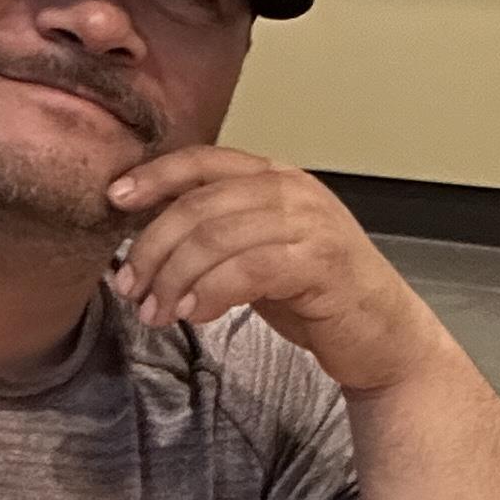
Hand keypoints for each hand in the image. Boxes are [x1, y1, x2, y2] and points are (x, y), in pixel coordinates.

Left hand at [105, 147, 447, 392]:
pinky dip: (210, 292)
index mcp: (277, 177)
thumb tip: (147, 236)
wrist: (384, 338)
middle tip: (130, 286)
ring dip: (174, 278)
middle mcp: (294, 190)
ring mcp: (311, 223)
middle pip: (199, 205)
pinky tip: (194, 314)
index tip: (115, 200)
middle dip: (153, 248)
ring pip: (216, 238)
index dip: (154, 176)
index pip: (203, 161)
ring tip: (156, 312)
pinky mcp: (321, 262)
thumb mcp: (260, 253)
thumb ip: (219, 234)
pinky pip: (247, 270)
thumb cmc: (318, 297)